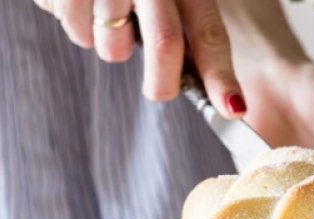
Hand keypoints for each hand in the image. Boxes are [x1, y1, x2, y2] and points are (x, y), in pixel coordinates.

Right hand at [32, 0, 245, 117]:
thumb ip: (193, 31)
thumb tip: (222, 96)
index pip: (209, 34)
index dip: (221, 77)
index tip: (232, 110)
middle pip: (165, 45)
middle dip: (163, 82)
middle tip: (158, 91)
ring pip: (115, 48)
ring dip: (113, 46)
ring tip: (111, 18)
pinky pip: (79, 33)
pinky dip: (81, 30)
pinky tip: (84, 5)